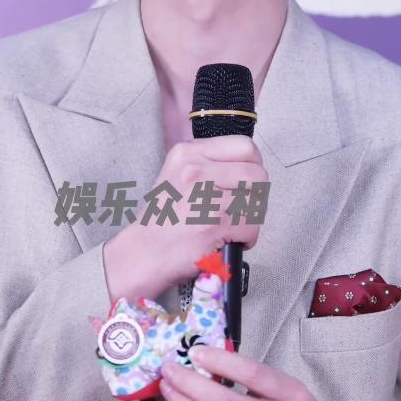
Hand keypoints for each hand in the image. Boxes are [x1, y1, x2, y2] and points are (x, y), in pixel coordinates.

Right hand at [103, 134, 267, 301]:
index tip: (250, 180)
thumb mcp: (177, 174)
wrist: (143, 253)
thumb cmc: (163, 220)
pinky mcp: (214, 224)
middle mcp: (195, 170)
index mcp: (188, 153)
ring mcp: (206, 196)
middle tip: (242, 208)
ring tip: (232, 225)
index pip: (244, 146)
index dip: (254, 165)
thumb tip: (249, 163)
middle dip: (256, 195)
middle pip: (257, 174)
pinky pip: (252, 226)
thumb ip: (210, 163)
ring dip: (251, 218)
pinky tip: (229, 239)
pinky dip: (247, 238)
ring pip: (258, 201)